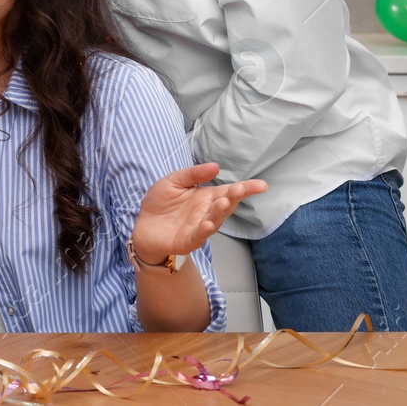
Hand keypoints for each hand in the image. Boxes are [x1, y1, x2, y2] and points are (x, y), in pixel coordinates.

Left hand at [131, 163, 268, 264]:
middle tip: (239, 189)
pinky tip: (208, 224)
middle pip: (225, 205)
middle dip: (234, 197)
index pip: (229, 192)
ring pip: (215, 220)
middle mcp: (207, 212)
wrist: (144, 225)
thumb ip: (193, 174)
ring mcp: (199, 227)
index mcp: (207, 197)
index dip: (246, 189)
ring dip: (220, 212)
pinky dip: (204, 231)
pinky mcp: (187, 240)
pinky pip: (198, 236)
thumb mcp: (174, 181)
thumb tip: (216, 166)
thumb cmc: (161, 203)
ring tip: (224, 201)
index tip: (262, 185)